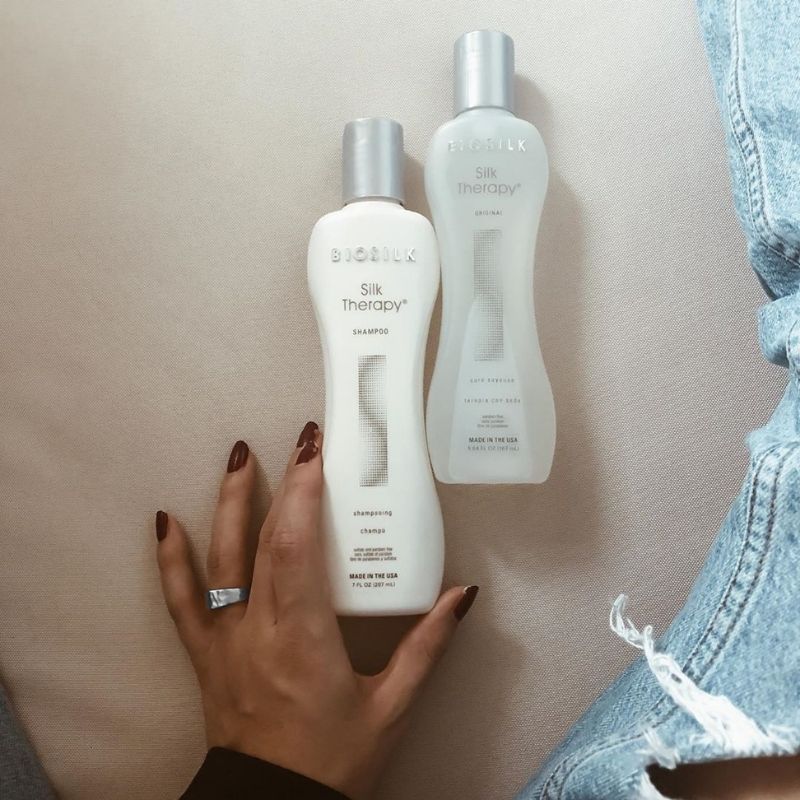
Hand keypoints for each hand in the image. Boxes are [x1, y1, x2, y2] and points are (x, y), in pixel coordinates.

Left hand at [154, 424, 477, 799]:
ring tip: (240, 456)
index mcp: (303, 638)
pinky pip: (179, 599)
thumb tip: (461, 595)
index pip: (296, 549)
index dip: (303, 494)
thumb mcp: (391, 705)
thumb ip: (428, 645)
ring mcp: (225, 639)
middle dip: (282, 482)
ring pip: (218, 558)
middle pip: (263, 540)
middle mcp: (257, 630)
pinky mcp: (206, 652)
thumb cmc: (331, 762)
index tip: (316, 454)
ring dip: (228, 501)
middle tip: (302, 440)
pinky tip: (166, 521)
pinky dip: (170, 558)